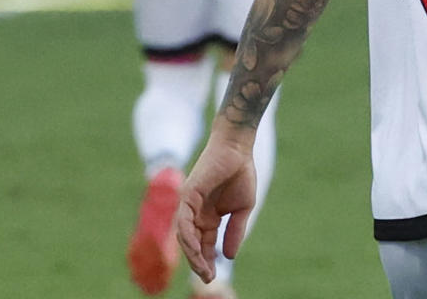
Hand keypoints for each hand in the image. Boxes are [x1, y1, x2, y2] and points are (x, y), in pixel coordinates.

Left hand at [175, 130, 257, 283]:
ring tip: (203, 269)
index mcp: (208, 217)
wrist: (238, 149)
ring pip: (186, 236)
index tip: (213, 276)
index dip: (208, 260)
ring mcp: (189, 205)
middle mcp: (196, 214)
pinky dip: (188, 237)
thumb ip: (235, 231)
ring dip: (193, 255)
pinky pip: (184, 222)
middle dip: (198, 262)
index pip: (204, 244)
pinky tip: (196, 250)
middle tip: (207, 277)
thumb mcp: (242, 209)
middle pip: (192, 244)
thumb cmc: (241, 173)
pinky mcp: (187, 196)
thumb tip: (230, 256)